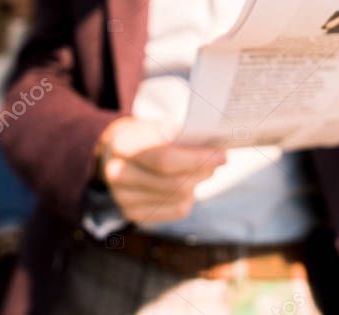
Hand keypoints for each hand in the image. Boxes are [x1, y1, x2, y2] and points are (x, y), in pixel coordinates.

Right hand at [95, 117, 224, 224]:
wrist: (118, 152)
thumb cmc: (146, 135)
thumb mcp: (157, 125)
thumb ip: (180, 135)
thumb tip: (213, 148)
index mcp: (122, 146)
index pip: (164, 159)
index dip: (196, 159)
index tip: (221, 155)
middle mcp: (117, 174)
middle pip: (173, 183)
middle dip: (202, 172)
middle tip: (217, 163)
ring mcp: (123, 197)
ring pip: (177, 198)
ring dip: (197, 184)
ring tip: (202, 171)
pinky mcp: (133, 214)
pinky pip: (175, 211)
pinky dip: (188, 199)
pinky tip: (187, 186)